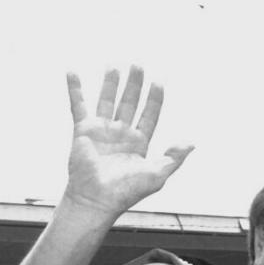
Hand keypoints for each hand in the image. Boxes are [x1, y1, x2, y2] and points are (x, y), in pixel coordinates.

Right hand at [62, 66, 192, 216]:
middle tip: (138, 64)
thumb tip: (191, 142)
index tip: (158, 82)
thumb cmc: (126, 192)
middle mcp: (121, 134)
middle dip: (134, 84)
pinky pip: (78, 105)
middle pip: (130, 102)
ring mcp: (102, 130)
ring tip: (115, 65)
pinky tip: (72, 71)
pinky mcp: (83, 130)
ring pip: (108, 100)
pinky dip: (75, 88)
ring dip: (111, 83)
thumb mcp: (157, 175)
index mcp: (139, 143)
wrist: (97, 200)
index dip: (154, 99)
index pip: (149, 115)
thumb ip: (174, 158)